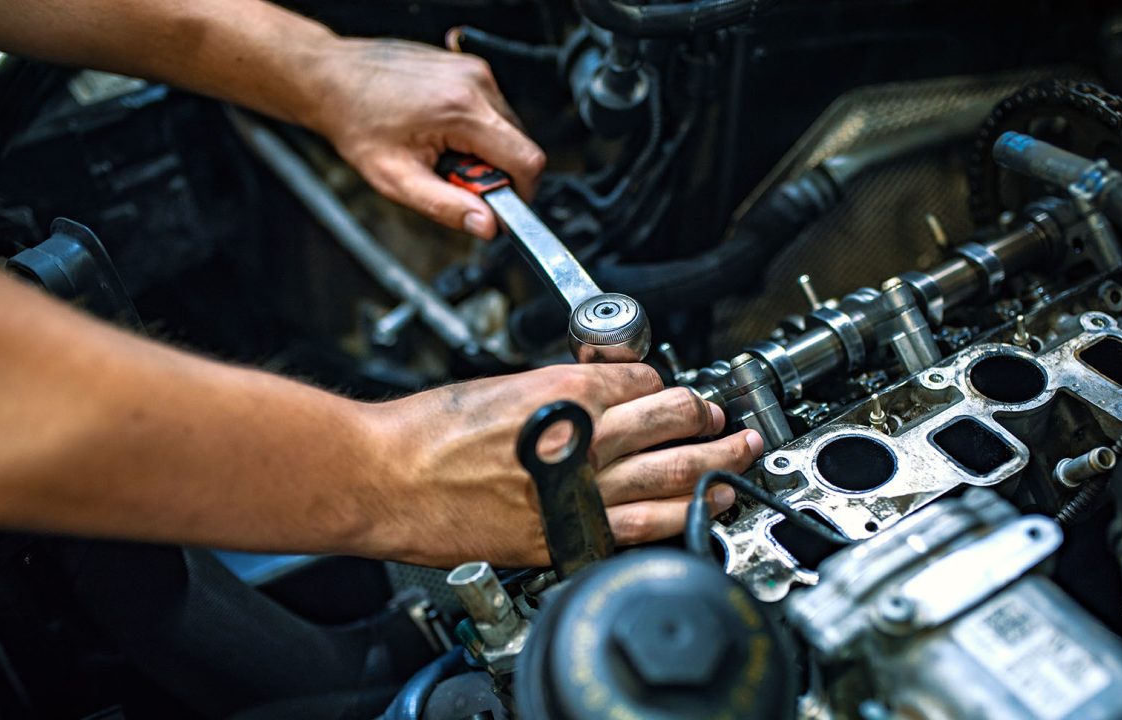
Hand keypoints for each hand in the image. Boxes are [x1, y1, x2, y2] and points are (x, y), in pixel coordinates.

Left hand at [302, 37, 544, 238]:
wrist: (332, 79)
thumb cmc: (357, 124)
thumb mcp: (397, 179)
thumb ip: (446, 207)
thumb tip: (488, 226)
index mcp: (462, 110)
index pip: (527, 161)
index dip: (520, 192)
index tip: (496, 204)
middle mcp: (475, 82)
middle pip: (520, 145)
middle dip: (494, 172)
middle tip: (452, 176)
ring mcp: (474, 70)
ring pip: (508, 128)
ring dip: (484, 150)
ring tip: (442, 150)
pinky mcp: (469, 67)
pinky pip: (492, 110)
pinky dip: (475, 130)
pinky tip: (441, 131)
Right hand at [366, 364, 762, 566]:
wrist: (385, 478)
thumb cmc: (427, 431)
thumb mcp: (502, 385)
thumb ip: (559, 388)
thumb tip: (598, 391)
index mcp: (568, 391)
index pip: (645, 380)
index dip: (663, 383)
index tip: (670, 392)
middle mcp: (584, 439)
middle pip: (674, 421)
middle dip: (707, 418)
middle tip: (723, 420)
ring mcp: (579, 492)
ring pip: (674, 475)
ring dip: (715, 466)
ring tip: (736, 460)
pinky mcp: (564, 536)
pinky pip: (640, 528)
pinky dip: (679, 517)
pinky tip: (701, 510)